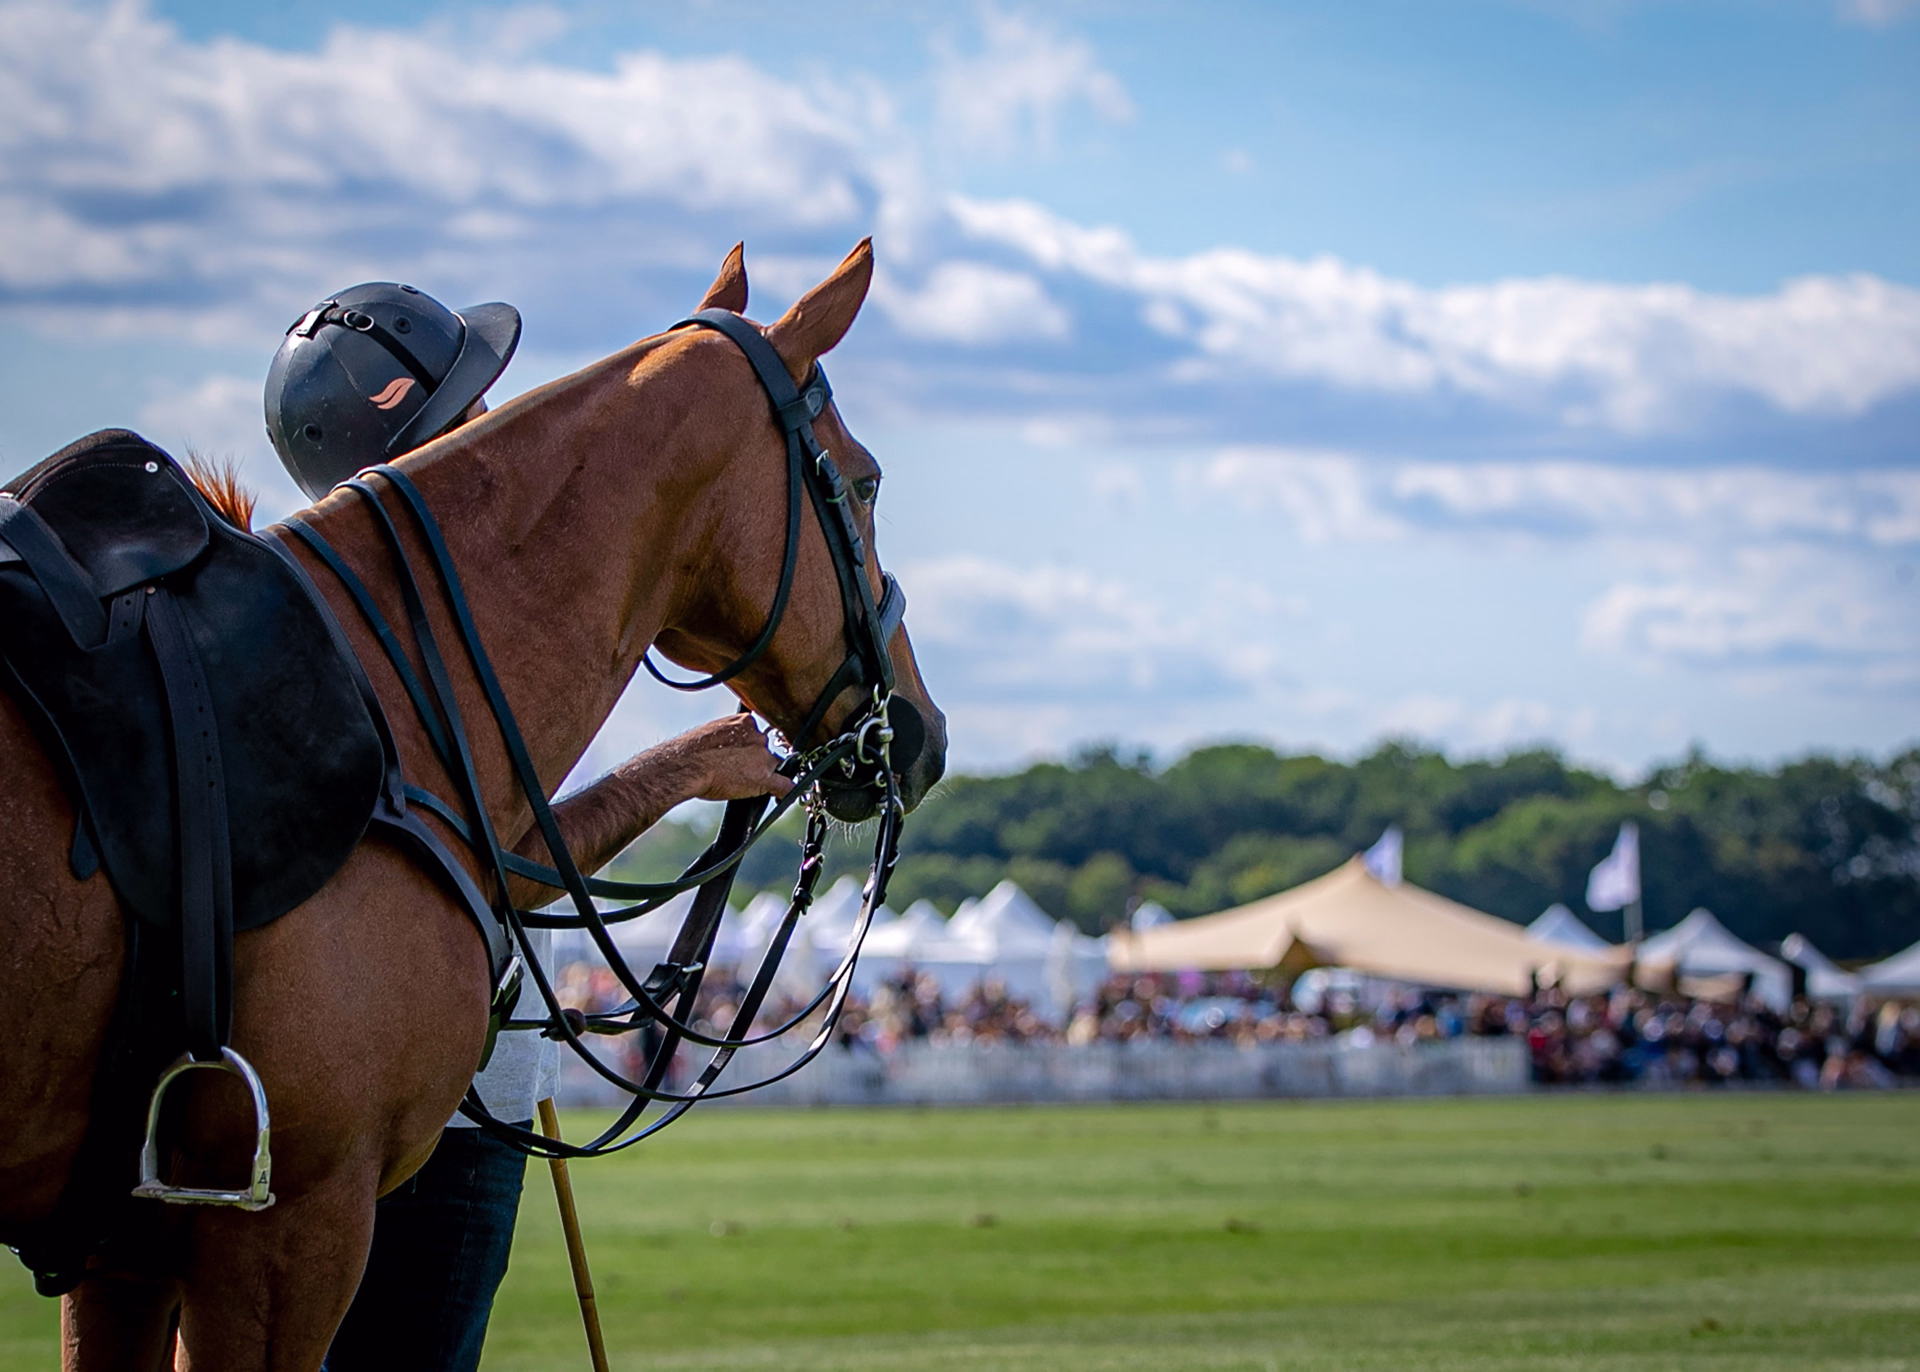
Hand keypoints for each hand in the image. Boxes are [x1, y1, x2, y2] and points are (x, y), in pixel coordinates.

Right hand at [674, 713, 794, 801]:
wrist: (685, 766)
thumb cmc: (690, 752)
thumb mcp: (711, 733)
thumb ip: (726, 736)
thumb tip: (725, 747)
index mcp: (745, 722)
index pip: (757, 734)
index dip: (751, 748)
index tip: (743, 756)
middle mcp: (758, 736)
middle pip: (768, 750)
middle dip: (757, 762)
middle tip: (739, 772)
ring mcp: (763, 757)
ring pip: (775, 767)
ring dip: (765, 775)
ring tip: (747, 785)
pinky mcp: (764, 778)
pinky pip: (785, 786)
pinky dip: (785, 793)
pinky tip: (782, 797)